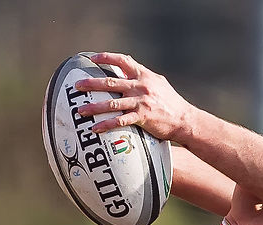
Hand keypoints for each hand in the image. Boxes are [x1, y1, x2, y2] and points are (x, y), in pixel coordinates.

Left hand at [76, 52, 200, 144]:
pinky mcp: (142, 117)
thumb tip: (129, 66)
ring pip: (112, 103)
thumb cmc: (170, 102)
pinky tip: (95, 128)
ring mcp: (141, 101)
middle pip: (111, 81)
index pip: (123, 60)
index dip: (106, 57)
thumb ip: (142, 76)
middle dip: (92, 84)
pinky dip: (106, 125)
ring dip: (94, 107)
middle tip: (77, 86)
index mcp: (144, 75)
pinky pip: (120, 121)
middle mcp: (141, 85)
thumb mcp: (158, 83)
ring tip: (80, 110)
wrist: (184, 119)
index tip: (92, 58)